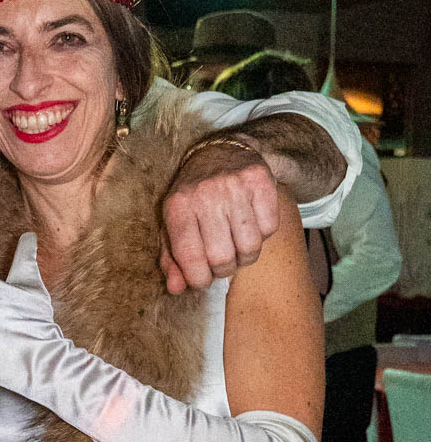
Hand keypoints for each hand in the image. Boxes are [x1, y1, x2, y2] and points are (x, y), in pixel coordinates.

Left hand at [161, 139, 279, 294]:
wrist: (219, 152)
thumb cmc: (193, 198)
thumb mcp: (173, 224)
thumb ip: (171, 259)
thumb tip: (176, 289)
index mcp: (177, 206)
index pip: (190, 257)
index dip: (198, 279)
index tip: (202, 279)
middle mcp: (205, 193)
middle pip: (222, 258)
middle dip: (223, 270)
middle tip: (222, 262)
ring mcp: (234, 185)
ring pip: (250, 247)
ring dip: (245, 255)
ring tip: (236, 243)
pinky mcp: (260, 180)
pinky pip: (270, 228)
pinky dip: (263, 234)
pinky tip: (251, 222)